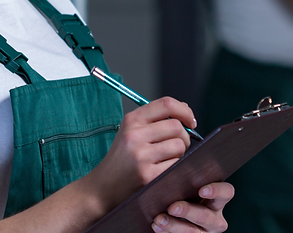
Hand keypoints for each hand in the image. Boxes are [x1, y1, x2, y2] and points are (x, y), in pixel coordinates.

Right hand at [86, 97, 193, 211]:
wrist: (102, 189)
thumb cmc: (122, 159)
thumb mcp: (130, 132)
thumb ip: (155, 120)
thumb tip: (186, 113)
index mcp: (132, 120)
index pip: (167, 104)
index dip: (184, 111)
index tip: (190, 121)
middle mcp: (135, 135)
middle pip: (177, 126)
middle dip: (184, 136)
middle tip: (178, 145)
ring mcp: (141, 156)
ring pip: (179, 145)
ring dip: (180, 153)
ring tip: (167, 158)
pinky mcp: (148, 175)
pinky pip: (176, 164)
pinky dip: (175, 166)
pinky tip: (163, 169)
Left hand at [152, 182, 233, 232]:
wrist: (171, 210)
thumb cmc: (182, 191)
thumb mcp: (188, 184)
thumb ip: (189, 175)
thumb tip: (181, 159)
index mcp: (218, 199)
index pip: (226, 192)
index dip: (217, 191)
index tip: (202, 190)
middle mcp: (214, 217)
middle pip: (206, 216)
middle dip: (189, 211)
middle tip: (172, 207)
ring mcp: (204, 231)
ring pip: (193, 232)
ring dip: (174, 225)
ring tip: (159, 219)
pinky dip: (167, 232)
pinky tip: (157, 225)